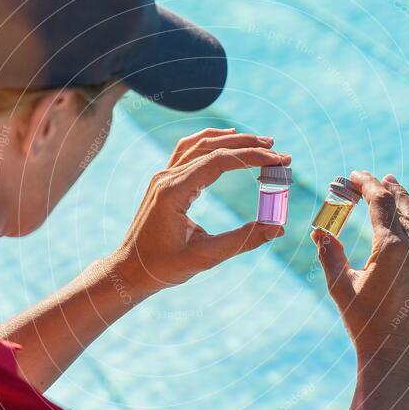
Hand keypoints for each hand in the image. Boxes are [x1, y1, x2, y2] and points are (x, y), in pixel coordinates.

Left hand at [114, 128, 289, 293]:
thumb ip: (242, 241)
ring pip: (200, 144)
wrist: (130, 269)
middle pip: (211, 147)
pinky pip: (188, 150)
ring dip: (231, 140)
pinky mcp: (164, 180)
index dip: (251, 157)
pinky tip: (227, 139)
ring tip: (260, 142)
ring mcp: (163, 176)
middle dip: (248, 146)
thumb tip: (277, 229)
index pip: (218, 161)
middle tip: (278, 152)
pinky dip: (210, 141)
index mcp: (174, 192)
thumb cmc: (163, 267)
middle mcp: (167, 178)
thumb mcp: (205, 256)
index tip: (278, 160)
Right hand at [312, 171, 408, 381]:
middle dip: (384, 187)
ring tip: (394, 190)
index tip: (353, 176)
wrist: (394, 358)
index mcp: (389, 248)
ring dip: (406, 202)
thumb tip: (318, 231)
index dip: (366, 183)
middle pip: (402, 204)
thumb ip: (329, 253)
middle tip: (369, 180)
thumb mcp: (340, 286)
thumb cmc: (362, 323)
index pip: (379, 201)